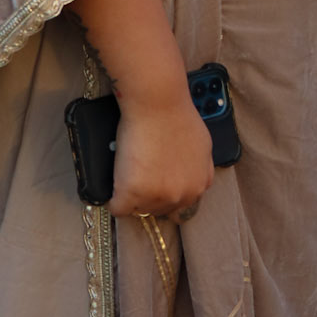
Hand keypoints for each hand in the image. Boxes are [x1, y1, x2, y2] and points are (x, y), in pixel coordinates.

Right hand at [108, 96, 213, 219]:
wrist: (158, 105)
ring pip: (139, 210)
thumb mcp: (202, 147)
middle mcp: (181, 196)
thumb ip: (199, 169)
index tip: (155, 186)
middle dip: (148, 196)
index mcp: (198, 186)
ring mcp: (156, 196)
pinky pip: (118, 209)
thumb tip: (188, 178)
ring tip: (128, 174)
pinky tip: (114, 187)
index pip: (179, 208)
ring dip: (131, 197)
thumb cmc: (178, 117)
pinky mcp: (132, 193)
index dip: (165, 195)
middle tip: (139, 175)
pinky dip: (114, 200)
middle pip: (158, 211)